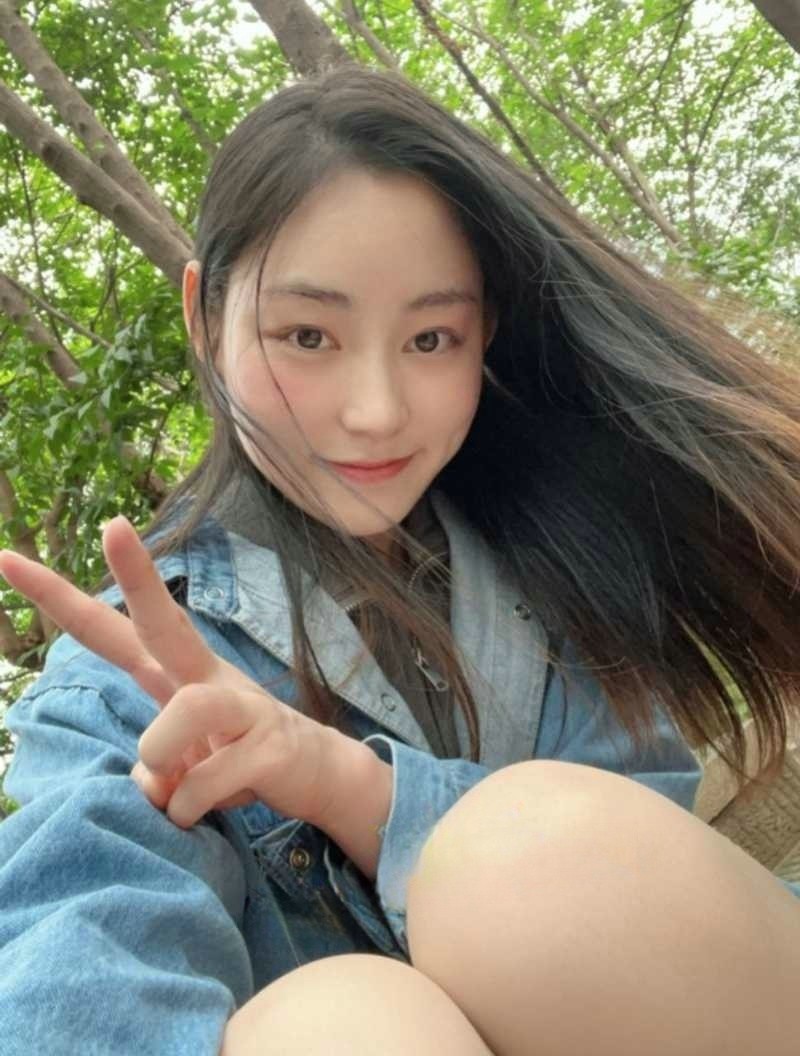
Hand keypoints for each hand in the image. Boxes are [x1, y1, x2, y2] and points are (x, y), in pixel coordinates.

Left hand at [0, 516, 345, 829]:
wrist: (321, 773)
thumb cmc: (236, 756)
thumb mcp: (181, 763)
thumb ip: (153, 767)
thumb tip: (153, 782)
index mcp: (176, 672)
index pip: (114, 628)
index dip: (61, 599)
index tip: (8, 562)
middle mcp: (207, 675)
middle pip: (167, 619)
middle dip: (139, 574)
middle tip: (114, 526)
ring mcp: (244, 704)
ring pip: (186, 713)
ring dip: (165, 762)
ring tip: (177, 790)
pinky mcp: (270, 744)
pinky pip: (205, 783)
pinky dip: (191, 809)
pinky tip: (208, 809)